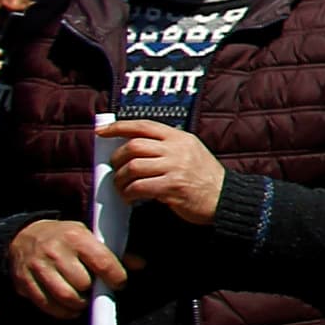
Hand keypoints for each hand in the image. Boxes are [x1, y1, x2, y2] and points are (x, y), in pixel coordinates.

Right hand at [5, 218, 128, 317]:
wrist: (25, 236)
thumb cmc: (66, 238)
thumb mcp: (89, 236)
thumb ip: (113, 251)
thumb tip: (140, 265)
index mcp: (76, 237)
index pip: (101, 261)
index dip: (115, 277)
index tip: (120, 283)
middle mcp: (56, 252)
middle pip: (82, 283)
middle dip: (93, 291)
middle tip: (97, 291)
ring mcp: (38, 268)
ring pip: (65, 296)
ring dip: (79, 305)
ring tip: (84, 302)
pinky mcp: (24, 282)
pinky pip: (46, 305)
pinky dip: (62, 312)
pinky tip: (69, 308)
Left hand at [100, 117, 227, 226]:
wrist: (224, 197)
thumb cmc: (203, 177)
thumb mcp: (189, 152)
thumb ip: (165, 147)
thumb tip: (130, 149)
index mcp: (179, 137)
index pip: (144, 125)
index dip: (119, 127)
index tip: (101, 132)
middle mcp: (176, 149)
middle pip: (134, 146)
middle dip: (117, 159)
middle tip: (116, 170)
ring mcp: (175, 167)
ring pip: (132, 167)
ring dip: (120, 180)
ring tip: (122, 188)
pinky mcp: (172, 187)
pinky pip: (139, 187)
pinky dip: (129, 194)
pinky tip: (131, 198)